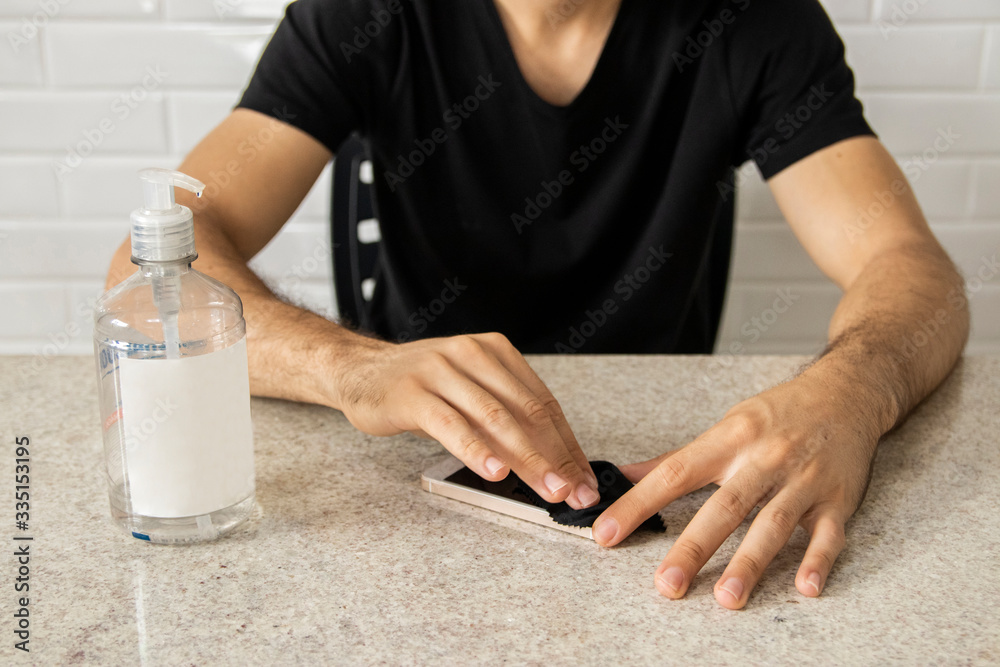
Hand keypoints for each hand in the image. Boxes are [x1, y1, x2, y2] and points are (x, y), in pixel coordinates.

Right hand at [335, 332, 600, 508]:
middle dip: (556, 456)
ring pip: (495, 418)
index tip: (584, 479)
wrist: (360, 370)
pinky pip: (451, 425)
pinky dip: (476, 450)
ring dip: (527, 458)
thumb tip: (552, 466)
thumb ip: (505, 419)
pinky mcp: (413, 393)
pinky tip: (494, 473)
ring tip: (548, 489)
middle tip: (575, 492)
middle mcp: (472, 355)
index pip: (543, 403)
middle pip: (526, 411)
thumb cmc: (421, 388)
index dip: (567, 444)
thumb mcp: (469, 394)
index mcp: (496, 352)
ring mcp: (441, 370)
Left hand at [592, 369, 881, 608]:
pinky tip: (806, 587)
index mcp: (729, 439)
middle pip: (724, 506)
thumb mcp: (726, 424)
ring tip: (727, 598)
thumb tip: (623, 473)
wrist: (845, 393)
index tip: (607, 532)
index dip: (638, 503)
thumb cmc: (778, 414)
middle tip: (667, 584)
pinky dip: (818, 560)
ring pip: (772, 524)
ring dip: (750, 563)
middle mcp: (763, 459)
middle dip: (694, 547)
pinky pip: (827, 533)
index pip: (675, 473)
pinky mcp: (837, 499)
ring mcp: (802, 480)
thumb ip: (677, 458)